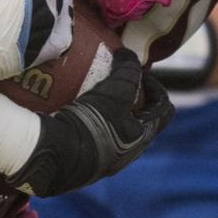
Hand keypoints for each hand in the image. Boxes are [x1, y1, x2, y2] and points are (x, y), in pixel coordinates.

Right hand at [7, 48, 174, 196]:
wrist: (54, 155)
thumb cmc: (93, 122)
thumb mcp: (117, 90)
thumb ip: (128, 69)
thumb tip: (128, 54)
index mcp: (141, 139)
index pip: (163, 110)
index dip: (156, 87)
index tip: (140, 73)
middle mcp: (125, 155)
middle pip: (137, 121)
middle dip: (130, 100)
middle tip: (116, 80)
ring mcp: (102, 161)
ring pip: (112, 130)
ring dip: (106, 111)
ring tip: (89, 90)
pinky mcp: (80, 163)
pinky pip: (87, 136)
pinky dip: (84, 120)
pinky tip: (67, 105)